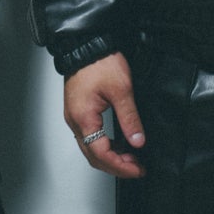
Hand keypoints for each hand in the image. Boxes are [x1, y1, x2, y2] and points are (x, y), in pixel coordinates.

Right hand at [63, 52, 145, 178]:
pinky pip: (90, 136)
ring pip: (91, 148)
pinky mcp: (78, 111)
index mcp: (84, 118)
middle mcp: (75, 121)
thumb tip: (138, 141)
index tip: (137, 169)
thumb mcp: (121, 90)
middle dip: (116, 166)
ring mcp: (75, 116)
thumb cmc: (99, 62)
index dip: (120, 166)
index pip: (101, 154)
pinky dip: (105, 144)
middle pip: (93, 156)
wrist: (86, 44)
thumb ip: (130, 118)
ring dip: (110, 156)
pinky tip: (119, 143)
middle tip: (136, 168)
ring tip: (131, 157)